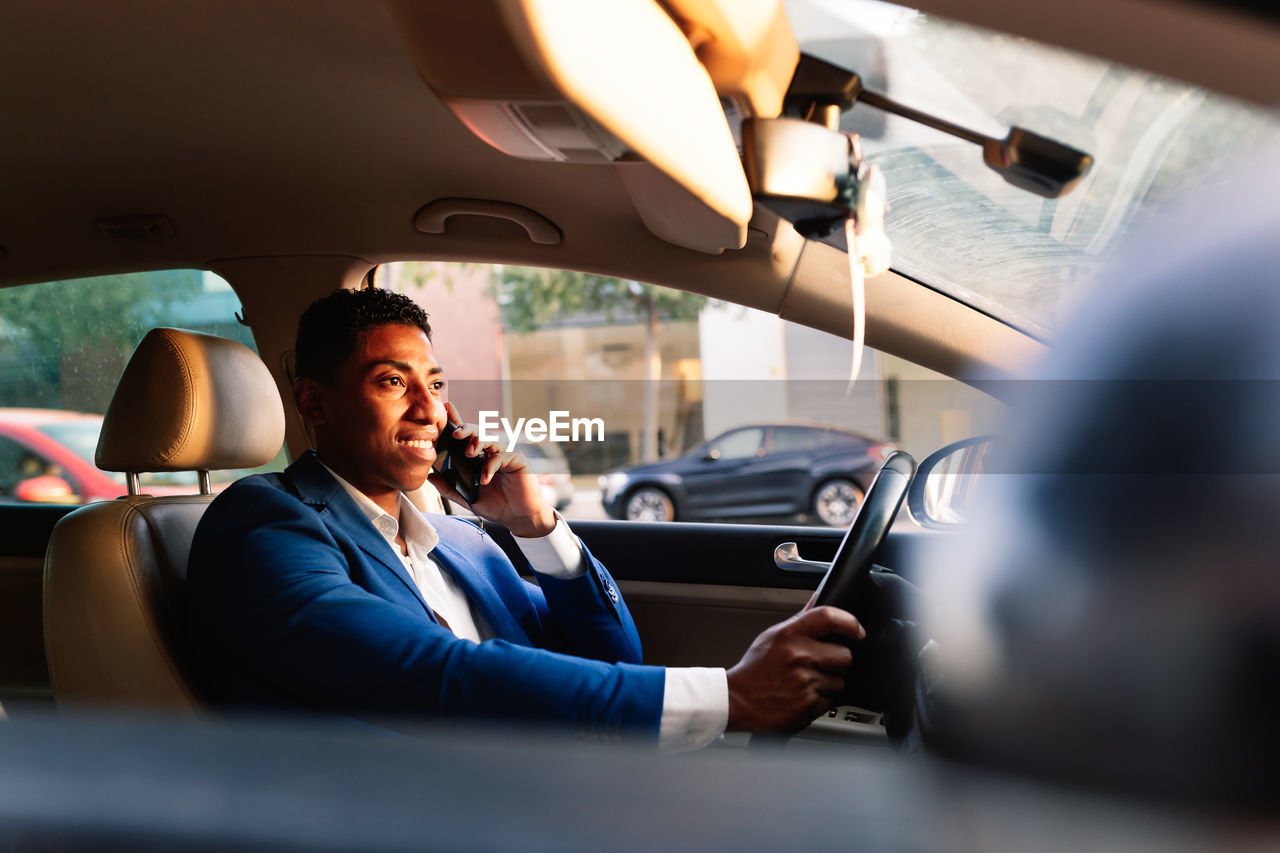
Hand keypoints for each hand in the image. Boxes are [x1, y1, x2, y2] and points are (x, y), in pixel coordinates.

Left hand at [426, 402, 556, 537]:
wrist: (518, 517)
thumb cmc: (496, 505)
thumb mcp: (467, 498)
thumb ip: (449, 488)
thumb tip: (430, 477)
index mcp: (479, 458)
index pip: (467, 436)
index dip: (457, 420)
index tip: (447, 407)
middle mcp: (492, 452)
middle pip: (478, 432)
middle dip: (466, 429)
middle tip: (455, 434)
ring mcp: (506, 455)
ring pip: (491, 439)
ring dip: (478, 442)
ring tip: (469, 453)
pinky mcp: (518, 461)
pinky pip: (502, 456)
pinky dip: (490, 466)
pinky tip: (484, 479)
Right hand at [726, 606, 864, 733]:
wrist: (737, 701)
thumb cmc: (755, 669)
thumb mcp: (773, 636)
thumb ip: (800, 620)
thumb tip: (818, 598)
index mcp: (789, 635)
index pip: (828, 617)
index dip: (849, 621)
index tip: (857, 630)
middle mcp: (798, 657)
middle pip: (845, 655)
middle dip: (837, 662)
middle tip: (821, 665)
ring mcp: (804, 683)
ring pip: (840, 682)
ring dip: (829, 684)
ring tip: (807, 683)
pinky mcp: (807, 706)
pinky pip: (830, 702)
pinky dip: (820, 701)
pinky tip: (803, 696)